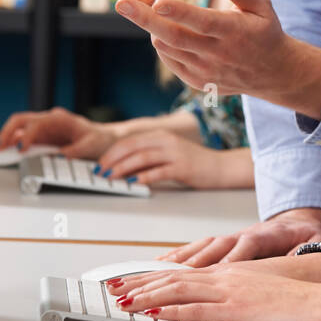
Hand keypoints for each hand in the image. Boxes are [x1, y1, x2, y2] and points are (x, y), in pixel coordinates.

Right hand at [0, 106, 119, 158]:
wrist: (103, 140)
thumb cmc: (99, 139)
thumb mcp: (92, 144)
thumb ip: (77, 150)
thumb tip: (61, 157)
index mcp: (60, 119)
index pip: (36, 123)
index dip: (26, 136)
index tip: (20, 148)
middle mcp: (48, 121)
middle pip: (21, 120)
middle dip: (7, 132)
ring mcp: (43, 130)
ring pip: (19, 129)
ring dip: (7, 138)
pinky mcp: (41, 139)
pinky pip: (23, 139)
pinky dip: (13, 145)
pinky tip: (8, 153)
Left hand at [94, 132, 252, 188]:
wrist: (221, 167)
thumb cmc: (194, 163)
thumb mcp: (169, 154)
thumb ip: (150, 157)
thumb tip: (124, 168)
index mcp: (161, 136)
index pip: (129, 141)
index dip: (112, 152)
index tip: (100, 164)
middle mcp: (166, 141)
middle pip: (132, 147)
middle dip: (112, 160)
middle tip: (101, 172)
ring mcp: (175, 153)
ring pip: (142, 157)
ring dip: (123, 168)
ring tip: (112, 178)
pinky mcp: (182, 167)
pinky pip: (158, 171)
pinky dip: (143, 177)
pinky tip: (134, 183)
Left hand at [109, 253, 320, 294]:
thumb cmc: (296, 301)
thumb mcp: (259, 292)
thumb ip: (235, 294)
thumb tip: (214, 305)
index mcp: (230, 273)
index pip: (183, 272)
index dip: (153, 276)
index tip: (131, 281)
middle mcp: (225, 277)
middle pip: (172, 276)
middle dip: (139, 282)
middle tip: (113, 288)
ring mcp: (230, 290)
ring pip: (178, 288)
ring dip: (146, 294)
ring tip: (123, 300)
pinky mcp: (237, 308)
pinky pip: (197, 308)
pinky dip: (171, 309)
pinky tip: (153, 312)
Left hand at [114, 0, 320, 119]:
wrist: (273, 73)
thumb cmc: (264, 31)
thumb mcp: (262, 6)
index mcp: (234, 32)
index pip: (202, 21)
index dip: (179, 11)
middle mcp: (218, 54)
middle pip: (175, 37)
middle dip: (145, 20)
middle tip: (121, 4)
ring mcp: (207, 71)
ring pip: (168, 48)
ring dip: (154, 27)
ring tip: (160, 8)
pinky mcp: (199, 82)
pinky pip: (171, 61)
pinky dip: (162, 44)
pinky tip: (165, 29)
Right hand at [158, 207, 320, 265]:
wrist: (299, 218)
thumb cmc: (304, 234)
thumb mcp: (314, 239)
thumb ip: (305, 248)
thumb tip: (300, 254)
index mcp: (262, 236)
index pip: (242, 248)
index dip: (229, 260)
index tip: (215, 273)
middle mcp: (240, 235)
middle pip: (211, 249)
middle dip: (189, 265)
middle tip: (167, 278)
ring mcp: (229, 238)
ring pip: (198, 249)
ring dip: (176, 261)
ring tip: (153, 273)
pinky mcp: (222, 243)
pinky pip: (195, 249)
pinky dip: (177, 257)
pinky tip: (158, 264)